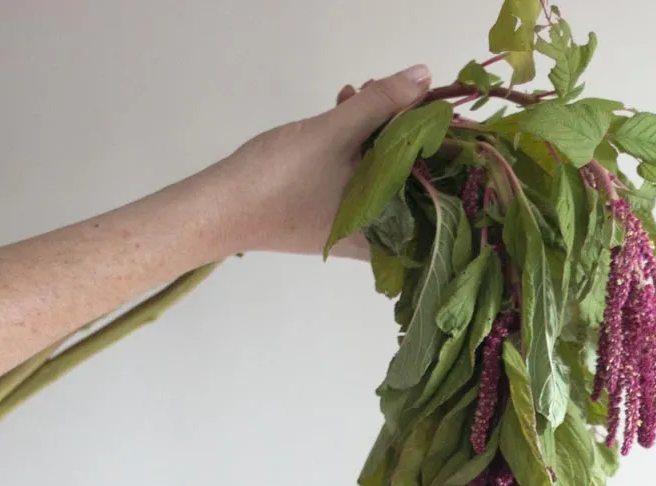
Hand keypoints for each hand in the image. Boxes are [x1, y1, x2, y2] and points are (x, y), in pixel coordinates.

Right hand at [211, 65, 431, 259]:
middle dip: (402, 131)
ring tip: (359, 94)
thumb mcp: (335, 133)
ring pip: (381, 175)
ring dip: (375, 132)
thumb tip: (423, 78)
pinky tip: (343, 111)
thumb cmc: (279, 181)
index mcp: (387, 231)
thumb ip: (382, 104)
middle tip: (389, 93)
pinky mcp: (330, 216)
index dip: (436, 144)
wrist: (219, 209)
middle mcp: (375, 237)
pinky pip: (357, 179)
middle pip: (409, 179)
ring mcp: (351, 228)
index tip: (429, 108)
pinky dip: (355, 147)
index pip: (434, 188)